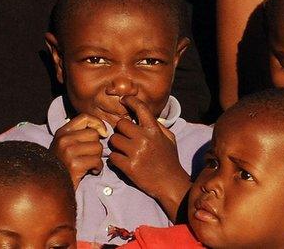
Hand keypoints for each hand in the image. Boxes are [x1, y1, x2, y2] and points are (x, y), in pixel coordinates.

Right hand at [51, 113, 107, 188]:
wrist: (52, 185)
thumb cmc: (64, 165)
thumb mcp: (66, 145)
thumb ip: (79, 135)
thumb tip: (102, 130)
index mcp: (62, 132)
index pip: (85, 118)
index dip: (98, 123)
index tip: (103, 133)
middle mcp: (64, 139)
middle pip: (94, 134)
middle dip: (96, 146)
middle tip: (90, 156)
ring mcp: (68, 151)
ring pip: (98, 148)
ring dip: (97, 158)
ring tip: (89, 164)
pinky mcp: (75, 164)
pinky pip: (97, 161)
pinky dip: (97, 168)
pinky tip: (90, 171)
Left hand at [108, 96, 189, 220]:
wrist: (171, 184)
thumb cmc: (169, 160)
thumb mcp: (169, 140)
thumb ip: (157, 126)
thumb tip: (145, 115)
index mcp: (154, 131)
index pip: (140, 108)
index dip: (130, 101)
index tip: (123, 99)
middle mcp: (145, 139)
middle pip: (120, 124)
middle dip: (121, 131)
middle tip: (126, 139)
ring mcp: (136, 153)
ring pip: (114, 140)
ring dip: (117, 145)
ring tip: (125, 152)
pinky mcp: (129, 166)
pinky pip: (112, 156)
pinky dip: (115, 159)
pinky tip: (123, 162)